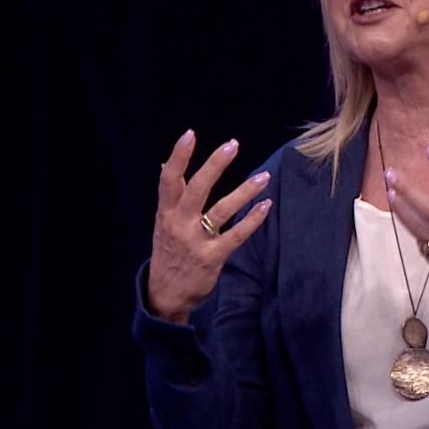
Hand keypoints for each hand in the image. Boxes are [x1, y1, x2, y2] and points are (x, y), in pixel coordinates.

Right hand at [147, 129, 272, 322]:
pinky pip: (236, 236)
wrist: (165, 294)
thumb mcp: (162, 223)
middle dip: (214, 165)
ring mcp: (196, 242)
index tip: (190, 134)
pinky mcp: (213, 257)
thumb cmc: (167, 252)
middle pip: (196, 189)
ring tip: (264, 177)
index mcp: (165, 213)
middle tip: (232, 145)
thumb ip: (169, 196)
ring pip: (221, 211)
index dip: (178, 156)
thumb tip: (166, 165)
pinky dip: (252, 221)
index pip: (169, 180)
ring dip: (244, 192)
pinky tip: (265, 206)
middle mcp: (179, 224)